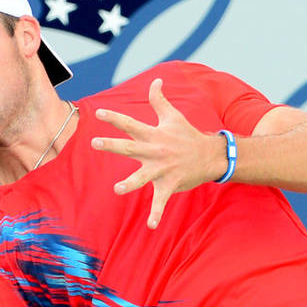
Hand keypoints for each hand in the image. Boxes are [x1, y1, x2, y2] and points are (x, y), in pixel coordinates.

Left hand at [90, 78, 229, 229]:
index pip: (130, 124)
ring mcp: (162, 169)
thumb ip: (159, 100)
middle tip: (95, 143)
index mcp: (154, 134)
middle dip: (113, 146)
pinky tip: (151, 226)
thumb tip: (155, 80)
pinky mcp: (170, 184)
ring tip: (118, 189)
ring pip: (143, 177)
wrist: (210, 155)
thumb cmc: (188, 135)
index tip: (99, 114)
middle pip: (130, 148)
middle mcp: (156, 151)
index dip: (115, 118)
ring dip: (130, 184)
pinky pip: (161, 202)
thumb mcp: (173, 116)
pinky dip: (157, 214)